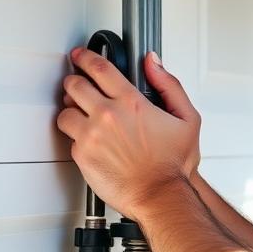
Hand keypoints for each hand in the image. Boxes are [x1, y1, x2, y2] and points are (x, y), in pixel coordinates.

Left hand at [57, 47, 201, 218]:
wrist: (160, 195)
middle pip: (75, 84)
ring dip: (72, 109)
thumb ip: (170, 85)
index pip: (99, 68)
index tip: (81, 56)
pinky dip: (77, 135)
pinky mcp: (82, 155)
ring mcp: (91, 135)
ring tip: (82, 114)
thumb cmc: (173, 164)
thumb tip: (153, 63)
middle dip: (75, 81)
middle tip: (78, 84)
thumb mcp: (187, 119)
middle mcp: (107, 116)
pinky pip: (69, 137)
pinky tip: (90, 139)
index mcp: (131, 103)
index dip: (86, 57)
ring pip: (65, 110)